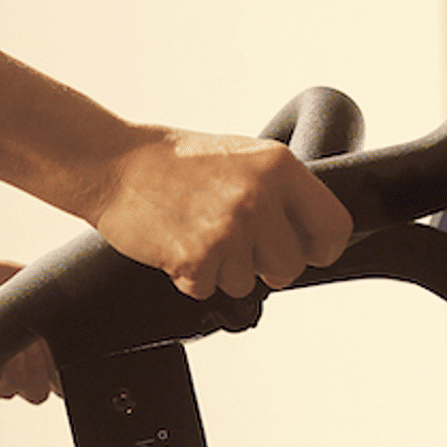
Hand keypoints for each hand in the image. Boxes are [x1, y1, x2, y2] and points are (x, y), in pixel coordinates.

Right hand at [91, 131, 353, 302]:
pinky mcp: (197, 257)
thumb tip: (311, 231)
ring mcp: (228, 229)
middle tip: (236, 244)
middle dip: (265, 266)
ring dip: (222, 270)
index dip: (321, 248)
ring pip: (247, 284)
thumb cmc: (173, 161)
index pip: (333, 226)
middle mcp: (259, 197)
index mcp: (279, 166)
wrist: (113, 164)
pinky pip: (209, 290)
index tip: (309, 252)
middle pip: (291, 266)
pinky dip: (192, 277)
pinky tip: (178, 243)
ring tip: (198, 233)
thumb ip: (280, 189)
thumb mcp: (243, 156)